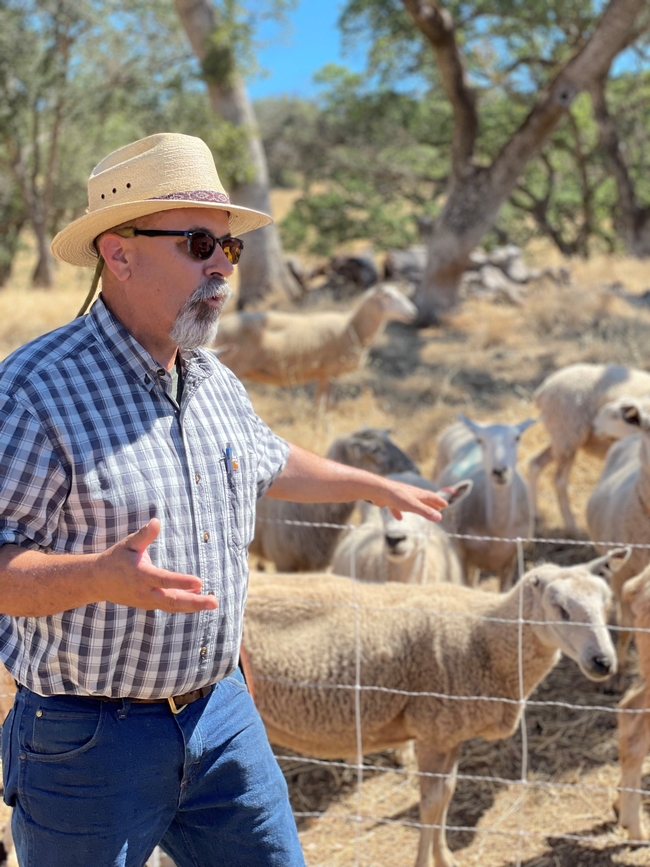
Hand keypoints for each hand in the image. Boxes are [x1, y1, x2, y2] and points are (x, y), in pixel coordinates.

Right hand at [93, 518, 217, 612]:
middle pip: (172, 601)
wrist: (98, 581)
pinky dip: (185, 605)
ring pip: (172, 606)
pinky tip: (199, 600)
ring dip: (193, 606)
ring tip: (212, 602)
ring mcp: (147, 601)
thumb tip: (157, 521)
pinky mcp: (149, 604)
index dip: (181, 582)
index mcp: (140, 575)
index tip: (199, 582)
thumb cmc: (116, 558)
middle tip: (214, 602)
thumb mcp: (128, 544)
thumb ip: (144, 535)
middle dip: (194, 603)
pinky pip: (169, 606)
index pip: (163, 580)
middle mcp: (144, 592)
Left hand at [369, 481, 448, 521]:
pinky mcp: (391, 500)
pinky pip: (398, 506)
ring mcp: (400, 496)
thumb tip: (439, 518)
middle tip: (438, 509)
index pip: (432, 497)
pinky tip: (399, 518)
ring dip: (418, 507)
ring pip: (412, 502)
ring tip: (423, 513)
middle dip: (431, 505)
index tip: (446, 505)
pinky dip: (400, 511)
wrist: (378, 490)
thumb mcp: (413, 506)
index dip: (439, 501)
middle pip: (423, 499)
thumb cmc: (396, 497)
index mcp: (417, 493)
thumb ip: (425, 511)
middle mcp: (410, 493)